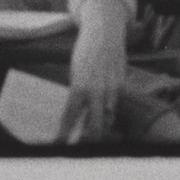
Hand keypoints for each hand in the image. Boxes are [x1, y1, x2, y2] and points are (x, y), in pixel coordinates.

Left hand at [59, 0, 127, 142]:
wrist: (104, 32)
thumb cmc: (86, 51)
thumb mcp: (75, 72)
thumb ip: (77, 92)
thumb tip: (75, 112)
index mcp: (79, 86)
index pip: (70, 118)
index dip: (63, 134)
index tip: (57, 144)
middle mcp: (97, 91)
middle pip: (93, 128)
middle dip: (86, 141)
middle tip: (77, 147)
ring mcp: (112, 89)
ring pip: (107, 119)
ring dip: (99, 127)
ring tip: (90, 134)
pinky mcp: (122, 85)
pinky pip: (115, 105)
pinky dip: (108, 112)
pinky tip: (104, 114)